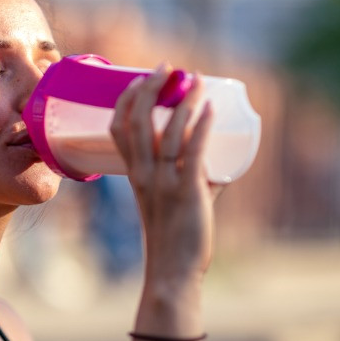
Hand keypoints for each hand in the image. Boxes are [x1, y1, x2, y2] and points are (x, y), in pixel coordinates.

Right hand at [110, 64, 220, 290]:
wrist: (172, 272)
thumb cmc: (174, 240)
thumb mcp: (173, 203)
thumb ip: (196, 182)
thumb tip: (221, 166)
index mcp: (134, 175)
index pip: (118, 128)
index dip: (126, 99)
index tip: (141, 78)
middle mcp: (143, 175)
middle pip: (138, 120)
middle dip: (150, 88)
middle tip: (168, 68)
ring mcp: (163, 183)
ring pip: (168, 132)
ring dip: (183, 101)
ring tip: (196, 81)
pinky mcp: (186, 192)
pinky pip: (192, 152)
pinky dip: (201, 127)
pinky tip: (210, 110)